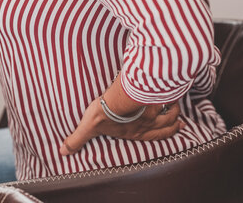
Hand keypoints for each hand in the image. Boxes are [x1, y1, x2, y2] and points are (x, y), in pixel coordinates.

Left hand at [60, 99, 184, 154]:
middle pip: (165, 126)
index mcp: (134, 133)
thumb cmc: (104, 113)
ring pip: (169, 113)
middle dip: (173, 125)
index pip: (151, 136)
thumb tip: (62, 152)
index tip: (173, 130)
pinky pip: (169, 97)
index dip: (163, 134)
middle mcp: (147, 124)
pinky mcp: (156, 96)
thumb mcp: (87, 128)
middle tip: (181, 123)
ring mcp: (154, 111)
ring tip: (176, 107)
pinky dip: (173, 96)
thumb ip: (76, 140)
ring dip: (174, 111)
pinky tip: (173, 91)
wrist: (118, 99)